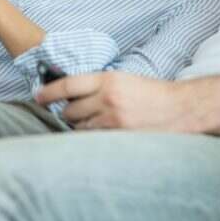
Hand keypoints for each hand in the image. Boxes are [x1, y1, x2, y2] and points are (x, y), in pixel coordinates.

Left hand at [36, 71, 190, 130]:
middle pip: (70, 110)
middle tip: (70, 113)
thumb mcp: (124, 79)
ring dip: (79, 127)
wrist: (182, 109)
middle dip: (67, 113)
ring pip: (80, 128)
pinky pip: (94, 141)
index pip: (68, 85)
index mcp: (108, 79)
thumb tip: (74, 92)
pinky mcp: (120, 138)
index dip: (49, 92)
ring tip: (89, 124)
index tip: (37, 96)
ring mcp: (114, 121)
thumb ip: (100, 85)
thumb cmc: (153, 93)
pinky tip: (98, 136)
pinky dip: (91, 139)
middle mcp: (108, 99)